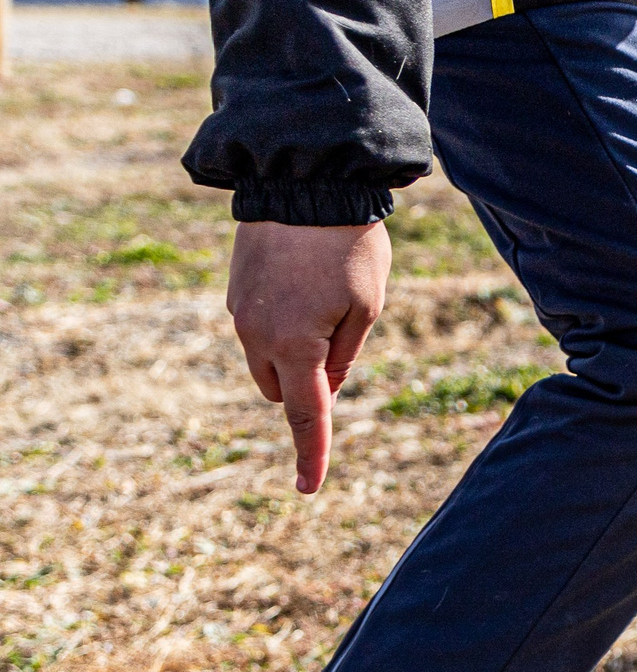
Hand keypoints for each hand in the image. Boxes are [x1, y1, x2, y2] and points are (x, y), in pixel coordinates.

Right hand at [227, 220, 390, 494]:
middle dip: (306, 386)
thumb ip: (345, 355)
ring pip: (266, 361)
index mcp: (295, 347)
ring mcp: (239, 312)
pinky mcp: (234, 290)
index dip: (310, 453)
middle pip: (280, 390)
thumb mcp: (367, 306)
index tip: (307, 488)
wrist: (304, 182)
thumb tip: (324, 387)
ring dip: (291, 356)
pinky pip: (257, 328)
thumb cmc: (348, 246)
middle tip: (342, 337)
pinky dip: (279, 327)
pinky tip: (302, 285)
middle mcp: (256, 336)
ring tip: (325, 301)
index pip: (304, 415)